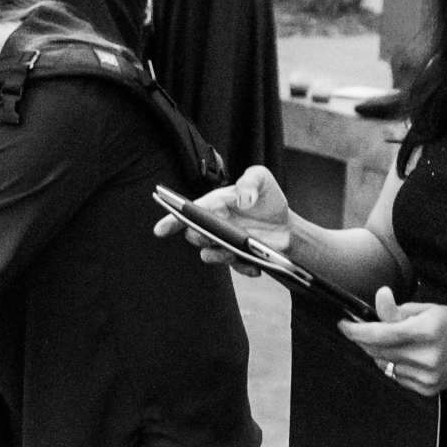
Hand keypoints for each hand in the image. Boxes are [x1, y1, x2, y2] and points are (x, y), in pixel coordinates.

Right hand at [152, 165, 290, 267]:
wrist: (286, 225)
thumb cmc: (267, 198)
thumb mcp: (262, 178)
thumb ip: (251, 181)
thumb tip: (243, 199)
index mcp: (215, 204)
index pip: (188, 212)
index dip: (172, 221)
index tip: (160, 230)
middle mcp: (215, 226)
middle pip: (195, 235)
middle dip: (199, 237)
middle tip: (211, 235)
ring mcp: (225, 244)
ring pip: (210, 255)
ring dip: (218, 256)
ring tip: (234, 252)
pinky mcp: (237, 259)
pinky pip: (235, 268)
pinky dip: (245, 267)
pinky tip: (256, 264)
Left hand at [338, 289, 446, 396]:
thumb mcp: (425, 308)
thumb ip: (397, 310)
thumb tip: (379, 299)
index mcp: (426, 331)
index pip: (379, 334)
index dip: (355, 330)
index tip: (344, 325)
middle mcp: (427, 356)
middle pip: (377, 350)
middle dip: (364, 339)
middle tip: (364, 329)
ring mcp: (427, 375)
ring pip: (384, 364)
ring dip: (380, 352)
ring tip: (396, 341)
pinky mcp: (427, 388)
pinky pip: (396, 376)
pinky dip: (394, 364)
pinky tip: (407, 355)